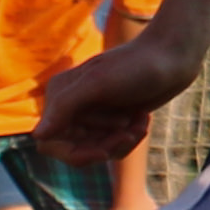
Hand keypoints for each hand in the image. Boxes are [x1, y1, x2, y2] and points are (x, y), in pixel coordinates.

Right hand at [33, 32, 195, 165]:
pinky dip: (131, 137)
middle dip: (105, 144)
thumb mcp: (98, 84)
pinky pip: (114, 146)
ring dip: (121, 141)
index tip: (103, 152)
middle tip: (129, 129)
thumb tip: (37, 135)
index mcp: (59, 95)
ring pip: (98, 150)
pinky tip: (143, 120)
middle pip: (77, 150)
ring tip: (139, 120)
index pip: (49, 142)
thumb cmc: (135, 66)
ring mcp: (93, 114)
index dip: (74, 153)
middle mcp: (71, 106)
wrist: (171, 57)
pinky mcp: (113, 120)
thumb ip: (65, 107)